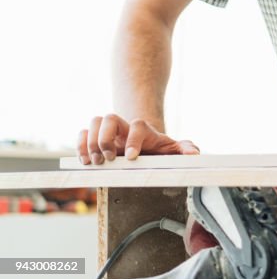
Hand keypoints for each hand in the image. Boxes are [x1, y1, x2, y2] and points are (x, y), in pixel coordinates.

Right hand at [77, 113, 199, 164]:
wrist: (143, 148)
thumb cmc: (158, 149)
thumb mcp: (172, 150)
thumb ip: (184, 149)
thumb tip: (194, 153)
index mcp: (143, 130)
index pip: (138, 126)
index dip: (134, 139)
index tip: (132, 157)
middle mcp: (123, 127)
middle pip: (110, 117)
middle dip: (106, 138)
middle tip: (110, 159)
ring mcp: (108, 131)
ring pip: (94, 121)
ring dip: (90, 142)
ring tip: (96, 162)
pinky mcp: (94, 139)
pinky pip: (81, 133)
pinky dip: (79, 145)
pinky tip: (85, 161)